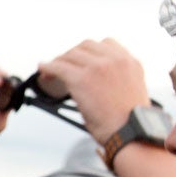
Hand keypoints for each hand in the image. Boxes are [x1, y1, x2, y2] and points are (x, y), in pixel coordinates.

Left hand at [34, 40, 152, 142]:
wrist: (131, 133)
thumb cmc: (130, 121)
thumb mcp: (133, 90)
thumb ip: (118, 78)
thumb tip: (97, 80)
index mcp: (130, 62)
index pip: (106, 43)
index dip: (90, 51)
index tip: (82, 58)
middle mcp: (115, 60)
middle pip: (86, 46)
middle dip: (73, 55)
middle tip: (65, 65)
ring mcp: (97, 67)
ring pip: (70, 55)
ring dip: (60, 61)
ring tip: (52, 70)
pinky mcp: (81, 78)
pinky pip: (58, 67)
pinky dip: (48, 67)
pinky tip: (43, 69)